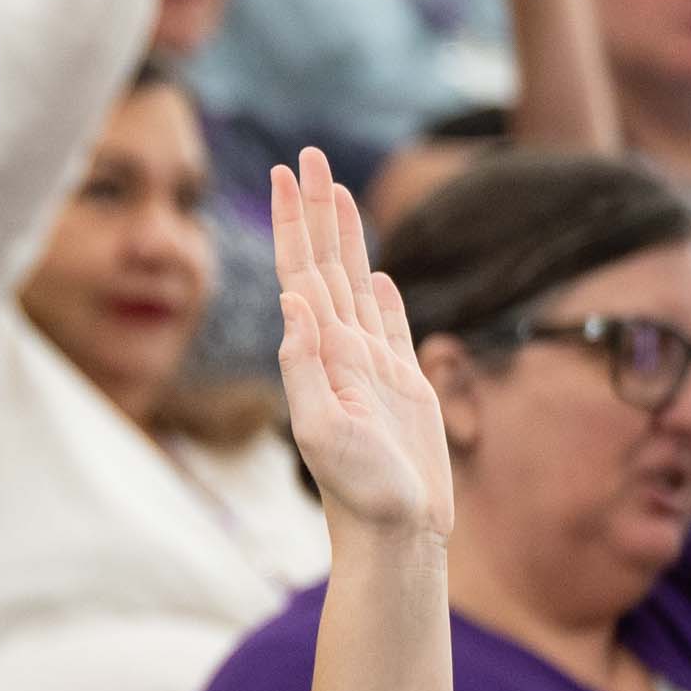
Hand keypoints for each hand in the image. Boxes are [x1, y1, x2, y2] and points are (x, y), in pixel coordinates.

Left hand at [272, 149, 451, 541]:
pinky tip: (376, 273)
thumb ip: (304, 369)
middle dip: (314, 208)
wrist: (395, 535)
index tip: (285, 170)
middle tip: (306, 154)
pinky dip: (382, 294)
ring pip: (356, 282)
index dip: (294, 220)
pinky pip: (391, 326)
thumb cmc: (360, 494)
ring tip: (334, 193)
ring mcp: (373, 366)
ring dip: (344, 237)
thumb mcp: (324, 432)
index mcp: (320, 354)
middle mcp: (341, 351)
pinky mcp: (404, 386)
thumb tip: (291, 300)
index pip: (301, 270)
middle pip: (325, 262)